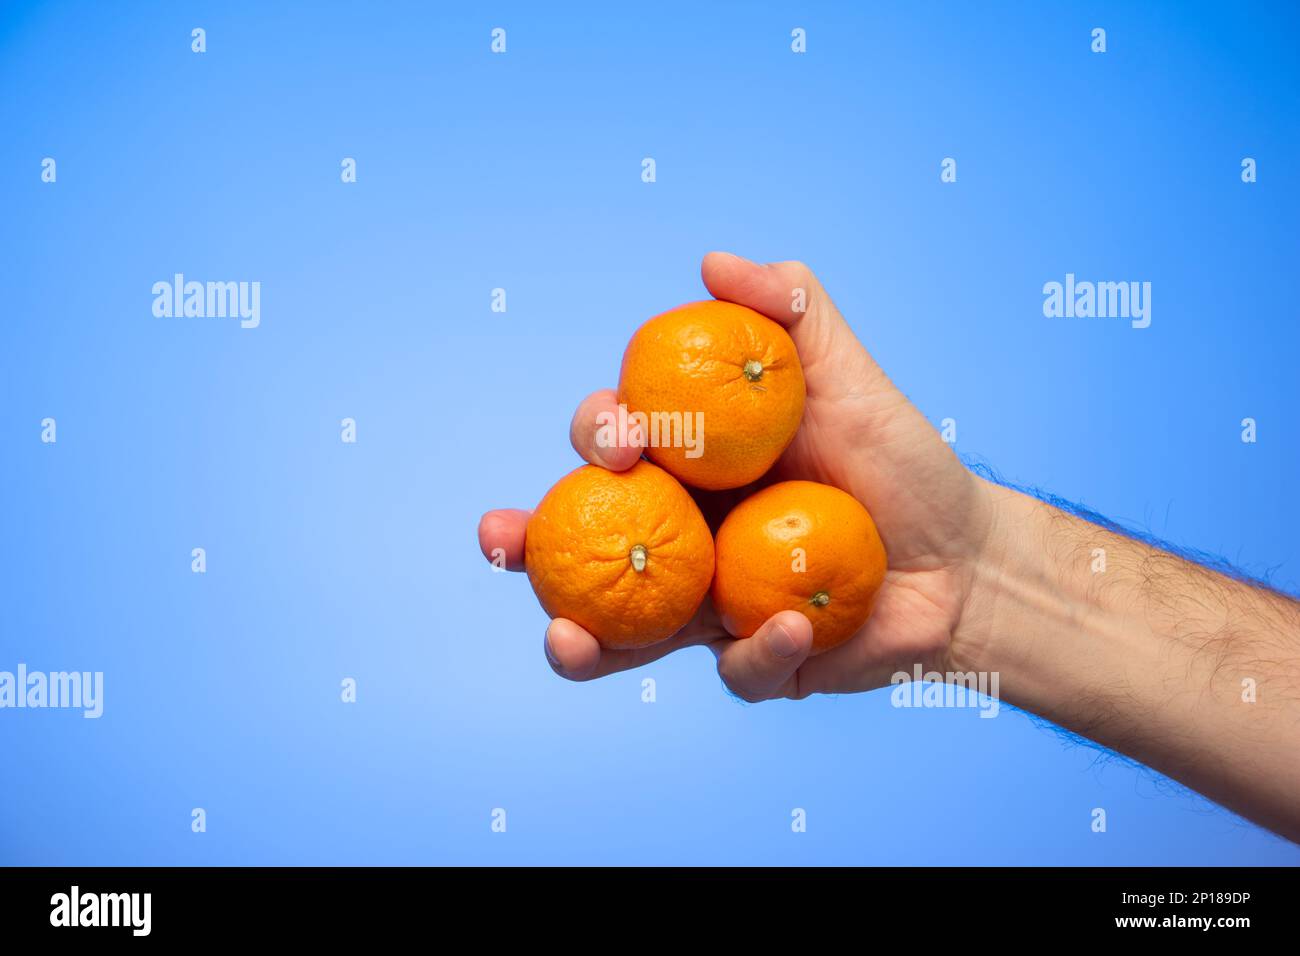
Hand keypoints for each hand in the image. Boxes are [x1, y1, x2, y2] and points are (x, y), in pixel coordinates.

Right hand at [478, 252, 997, 701]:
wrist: (966, 560)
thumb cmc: (902, 463)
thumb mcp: (848, 376)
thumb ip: (790, 310)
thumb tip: (711, 262)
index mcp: (693, 468)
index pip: (619, 449)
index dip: (598, 440)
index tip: (620, 439)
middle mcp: (684, 537)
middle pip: (587, 541)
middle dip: (530, 541)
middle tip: (504, 541)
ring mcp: (709, 606)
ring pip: (620, 630)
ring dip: (577, 639)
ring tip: (566, 642)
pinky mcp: (753, 663)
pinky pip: (733, 670)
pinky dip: (757, 652)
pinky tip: (792, 625)